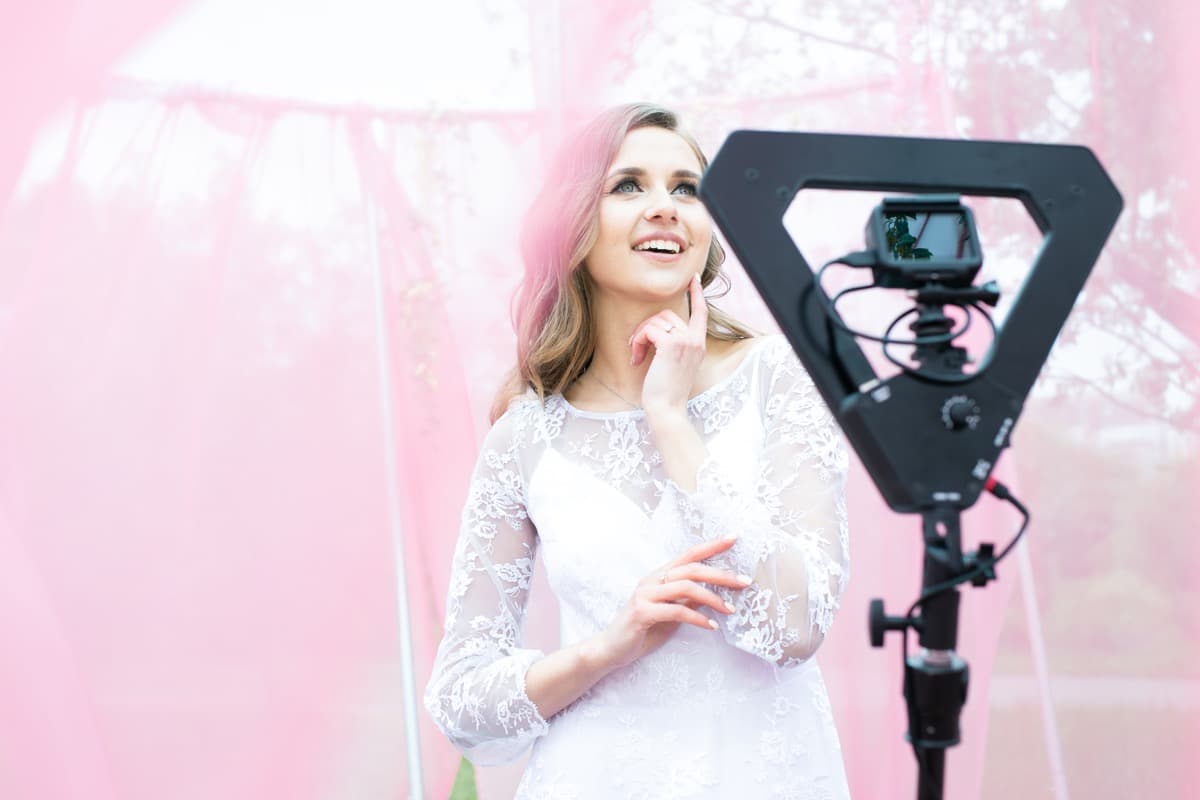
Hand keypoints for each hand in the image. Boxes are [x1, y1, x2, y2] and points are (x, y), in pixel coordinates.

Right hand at [596, 536, 751, 670]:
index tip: (734, 539)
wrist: (611, 650)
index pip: (689, 554)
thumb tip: (713, 595)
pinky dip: (697, 618)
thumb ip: (688, 601)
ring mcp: (645, 594)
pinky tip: (711, 627)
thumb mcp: (671, 614)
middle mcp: (652, 580)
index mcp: (660, 576)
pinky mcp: (642, 612)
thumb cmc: (642, 631)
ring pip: (686, 587)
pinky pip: (676, 611)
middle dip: (721, 574)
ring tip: (730, 610)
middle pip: (692, 568)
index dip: (712, 545)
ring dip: (712, 598)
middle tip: (744, 582)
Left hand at [629, 272, 707, 417]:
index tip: (694, 280)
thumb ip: (674, 345)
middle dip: (647, 328)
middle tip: (636, 347)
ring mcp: (685, 341)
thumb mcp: (674, 364)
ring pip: (656, 321)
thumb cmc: (665, 392)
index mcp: (698, 344)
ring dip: (640, 335)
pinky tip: (636, 359)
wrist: (667, 410)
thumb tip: (657, 329)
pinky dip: (637, 342)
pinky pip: (648, 330)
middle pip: (667, 314)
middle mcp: (695, 340)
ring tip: (636, 354)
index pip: (701, 313)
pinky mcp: (671, 345)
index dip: (697, 295)